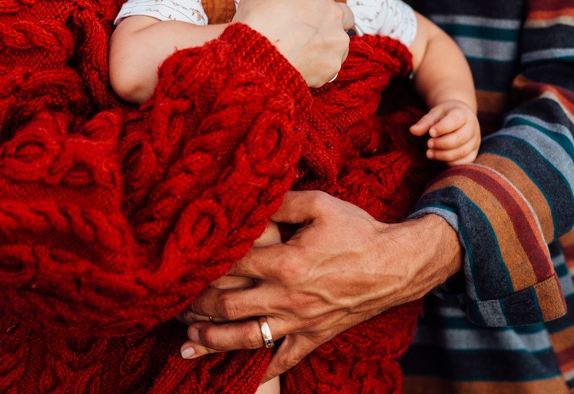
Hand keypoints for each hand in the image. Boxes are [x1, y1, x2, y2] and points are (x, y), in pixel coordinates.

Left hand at [179, 191, 461, 381]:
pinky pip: (284, 359)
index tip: (183, 265)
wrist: (398, 264)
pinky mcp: (315, 336)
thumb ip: (280, 202)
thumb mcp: (320, 204)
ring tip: (187, 343)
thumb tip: (249, 199)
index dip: (203, 267)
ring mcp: (301, 321)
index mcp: (286, 262)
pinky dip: (261, 369)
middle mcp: (288, 296)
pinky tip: (240, 374)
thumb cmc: (358, 230)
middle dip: (197, 307)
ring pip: (247, 339)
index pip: (231, 266)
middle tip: (175, 304)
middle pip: (228, 306)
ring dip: (213, 342)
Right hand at [233, 0, 352, 87]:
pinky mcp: (333, 65)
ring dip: (327, 46)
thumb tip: (273, 3)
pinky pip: (330, 66)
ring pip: (340, 42)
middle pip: (344, 13)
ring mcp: (336, 40)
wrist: (257, 55)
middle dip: (332, 21)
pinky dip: (319, 69)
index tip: (299, 10)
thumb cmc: (254, 23)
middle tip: (312, 31)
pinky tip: (302, 69)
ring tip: (305, 55)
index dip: (309, 0)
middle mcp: (332, 13)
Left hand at [409, 100, 480, 164]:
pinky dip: (451, 162)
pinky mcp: (473, 152)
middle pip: (460, 138)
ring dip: (444, 155)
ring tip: (429, 153)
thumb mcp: (435, 113)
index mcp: (463, 114)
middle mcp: (473, 127)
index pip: (455, 121)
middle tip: (428, 144)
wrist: (460, 117)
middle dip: (442, 144)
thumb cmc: (445, 115)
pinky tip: (440, 158)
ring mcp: (475, 141)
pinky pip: (465, 161)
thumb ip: (425, 122)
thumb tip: (412, 131)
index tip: (430, 133)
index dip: (442, 128)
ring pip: (462, 152)